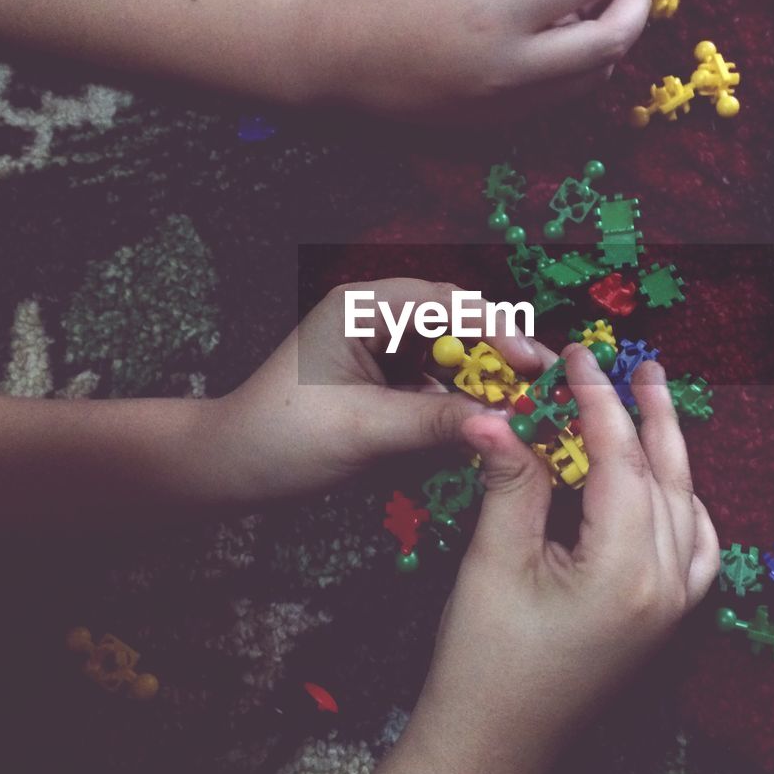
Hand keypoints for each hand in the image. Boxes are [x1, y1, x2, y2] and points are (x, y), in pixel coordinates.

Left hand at [206, 279, 547, 501]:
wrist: (231, 468)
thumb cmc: (282, 437)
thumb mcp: (365, 429)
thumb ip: (438, 422)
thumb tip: (508, 424)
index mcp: (363, 307)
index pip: (447, 304)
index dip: (498, 330)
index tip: (533, 365)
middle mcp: (377, 316)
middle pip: (458, 324)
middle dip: (500, 355)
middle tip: (542, 386)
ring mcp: (382, 347)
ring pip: (453, 354)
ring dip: (485, 381)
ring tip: (525, 406)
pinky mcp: (385, 379)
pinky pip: (438, 382)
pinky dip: (462, 402)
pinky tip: (486, 423)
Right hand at [308, 0, 661, 116]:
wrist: (332, 60)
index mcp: (498, 18)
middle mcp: (511, 72)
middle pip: (609, 45)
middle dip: (636, 7)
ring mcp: (506, 108)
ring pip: (591, 78)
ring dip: (612, 40)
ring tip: (602, 2)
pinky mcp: (497, 127)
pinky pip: (560, 97)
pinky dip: (579, 66)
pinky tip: (566, 36)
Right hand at [406, 345, 718, 773]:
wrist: (494, 748)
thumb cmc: (483, 661)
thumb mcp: (493, 562)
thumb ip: (510, 482)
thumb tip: (496, 413)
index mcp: (624, 569)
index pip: (619, 459)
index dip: (596, 401)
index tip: (576, 357)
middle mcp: (664, 585)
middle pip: (662, 475)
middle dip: (645, 413)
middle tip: (634, 361)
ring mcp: (672, 607)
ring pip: (686, 506)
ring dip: (670, 451)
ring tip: (655, 400)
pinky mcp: (665, 621)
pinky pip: (697, 550)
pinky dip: (688, 505)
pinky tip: (673, 486)